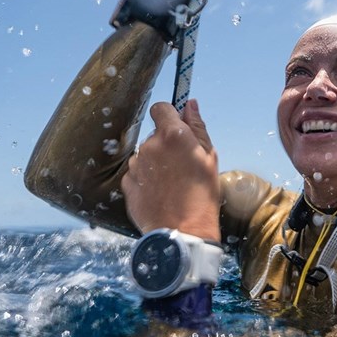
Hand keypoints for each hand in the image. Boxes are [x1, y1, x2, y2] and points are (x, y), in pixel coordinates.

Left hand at [121, 99, 220, 240]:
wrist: (183, 232)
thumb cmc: (202, 196)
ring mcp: (136, 165)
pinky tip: (160, 193)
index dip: (169, 115)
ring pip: (145, 155)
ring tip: (172, 184)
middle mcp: (150, 146)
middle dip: (166, 144)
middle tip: (182, 165)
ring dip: (156, 163)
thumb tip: (190, 104)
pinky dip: (146, 179)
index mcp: (173, 135)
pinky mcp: (127, 183)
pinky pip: (137, 173)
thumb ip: (198, 127)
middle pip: (155, 135)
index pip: (161, 108)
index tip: (176, 125)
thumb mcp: (209, 157)